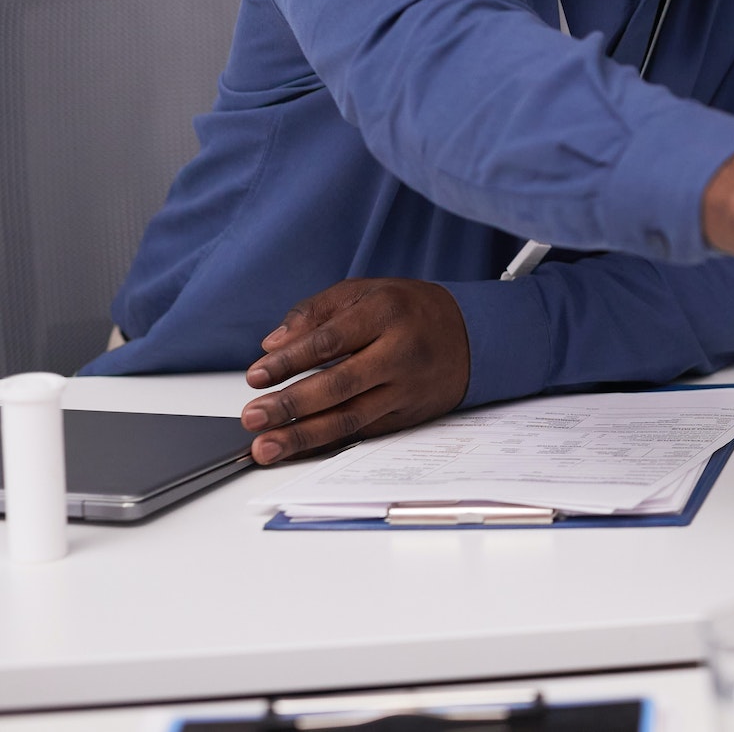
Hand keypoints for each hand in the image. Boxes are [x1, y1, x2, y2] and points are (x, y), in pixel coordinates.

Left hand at [239, 278, 469, 464]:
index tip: (256, 377)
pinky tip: (296, 450)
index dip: (290, 361)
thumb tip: (273, 345)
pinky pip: (362, 433)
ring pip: (351, 418)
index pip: (331, 341)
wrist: (471, 335)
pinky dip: (326, 444)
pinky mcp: (408, 416)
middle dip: (291, 405)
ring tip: (266, 447)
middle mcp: (400, 353)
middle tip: (253, 417)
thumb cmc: (408, 309)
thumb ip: (316, 311)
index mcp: (387, 313)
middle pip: (340, 385)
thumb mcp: (365, 291)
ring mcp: (407, 389)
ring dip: (303, 436)